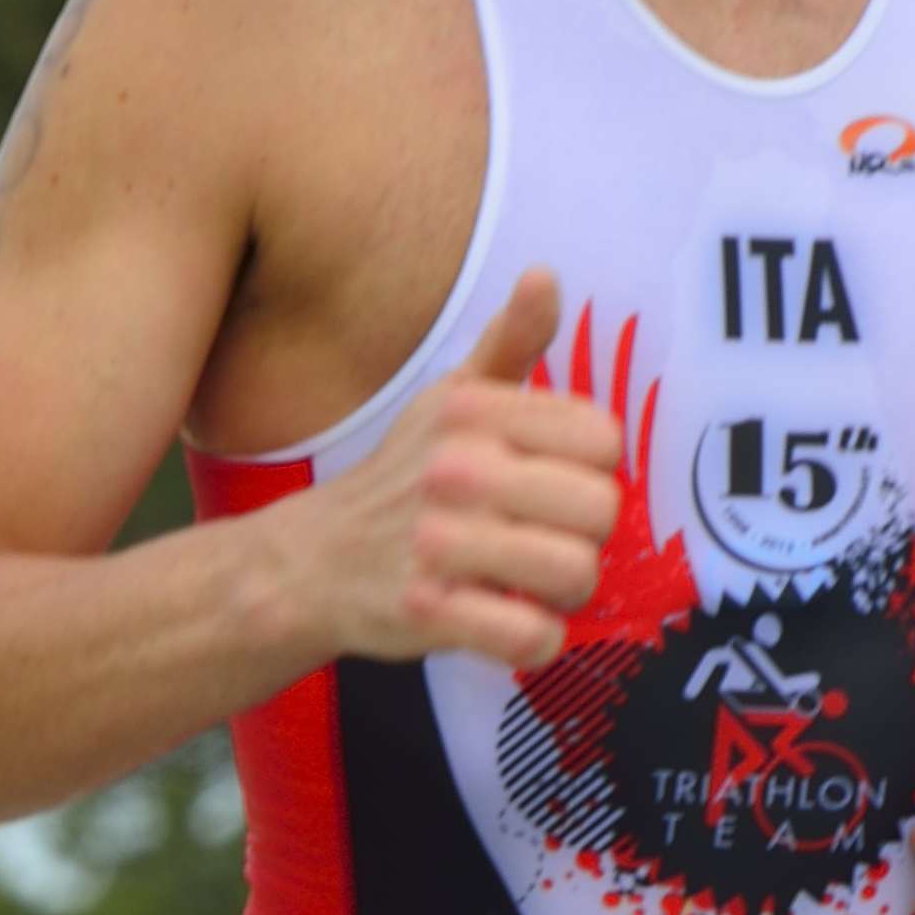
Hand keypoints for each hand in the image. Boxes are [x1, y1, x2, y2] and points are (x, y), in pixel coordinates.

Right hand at [294, 271, 622, 675]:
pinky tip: (510, 623)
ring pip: (575, 573)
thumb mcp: (451, 398)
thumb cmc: (403, 477)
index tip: (553, 481)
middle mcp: (458, 468)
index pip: (602, 439)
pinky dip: (534, 640)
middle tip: (544, 539)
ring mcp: (440, 543)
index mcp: (475, 412)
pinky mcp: (429, 611)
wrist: (312, 562)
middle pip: (599, 510)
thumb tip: (547, 274)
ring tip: (530, 583)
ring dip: (565, 592)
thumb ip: (511, 342)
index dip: (592, 470)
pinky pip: (530, 635)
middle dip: (585, 536)